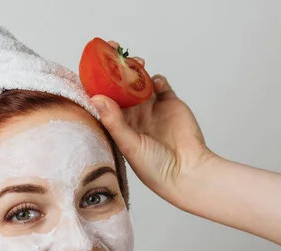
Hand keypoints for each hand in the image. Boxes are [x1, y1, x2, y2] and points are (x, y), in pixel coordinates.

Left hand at [90, 47, 215, 205]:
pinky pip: (161, 85)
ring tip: (135, 62)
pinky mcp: (170, 103)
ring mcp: (151, 108)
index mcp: (118, 126)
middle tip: (113, 50)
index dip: (97, 82)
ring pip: (139, 82)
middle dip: (116, 68)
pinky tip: (154, 81)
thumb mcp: (129, 145)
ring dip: (136, 70)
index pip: (103, 99)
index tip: (93, 65)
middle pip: (120, 86)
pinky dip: (156, 79)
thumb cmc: (153, 167)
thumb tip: (96, 98)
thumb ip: (114, 121)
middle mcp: (132, 116)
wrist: (187, 170)